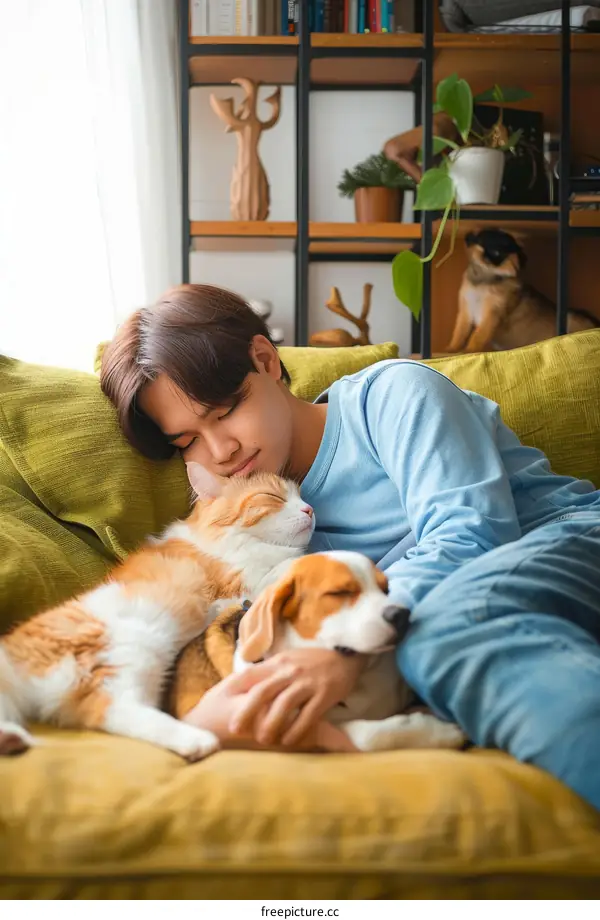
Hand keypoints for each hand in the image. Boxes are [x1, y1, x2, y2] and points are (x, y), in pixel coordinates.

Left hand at [183, 661, 358, 752]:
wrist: (346, 654)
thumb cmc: (313, 661)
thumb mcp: (288, 659)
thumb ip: (269, 671)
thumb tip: (245, 687)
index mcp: (278, 662)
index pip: (250, 673)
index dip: (234, 688)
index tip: (221, 703)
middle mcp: (290, 671)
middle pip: (262, 691)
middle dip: (246, 712)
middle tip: (235, 730)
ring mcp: (307, 683)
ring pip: (284, 705)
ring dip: (271, 725)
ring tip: (263, 740)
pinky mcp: (324, 695)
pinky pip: (307, 716)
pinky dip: (296, 730)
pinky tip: (289, 742)